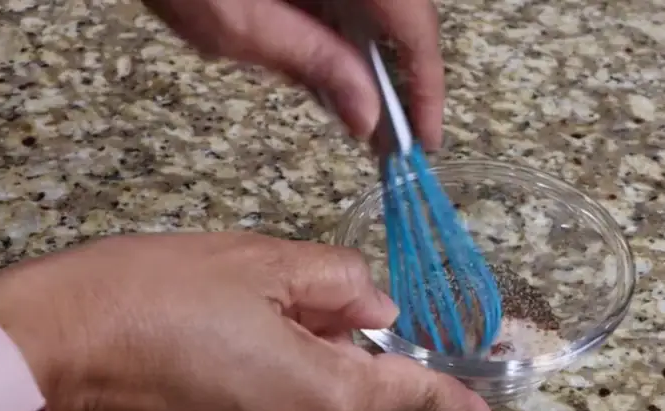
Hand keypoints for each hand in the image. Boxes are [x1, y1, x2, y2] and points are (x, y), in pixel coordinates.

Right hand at [0, 233, 492, 410]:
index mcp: (326, 399)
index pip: (411, 396)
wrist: (50, 351)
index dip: (453, 403)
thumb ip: (341, 284)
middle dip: (334, 342)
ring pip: (309, 402)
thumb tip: (377, 309)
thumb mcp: (262, 263)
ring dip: (292, 359)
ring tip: (224, 320)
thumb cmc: (150, 297)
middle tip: (270, 297)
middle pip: (352, 390)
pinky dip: (262, 384)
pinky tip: (210, 349)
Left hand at [142, 0, 444, 148]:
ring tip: (367, 123)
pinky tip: (336, 81)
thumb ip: (312, 63)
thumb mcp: (239, 24)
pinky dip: (346, 43)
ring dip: (374, 67)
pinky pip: (347, 7)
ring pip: (378, 15)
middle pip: (403, 20)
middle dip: (401, 84)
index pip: (413, 26)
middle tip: (394, 144)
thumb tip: (367, 115)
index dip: (426, 87)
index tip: (422, 139)